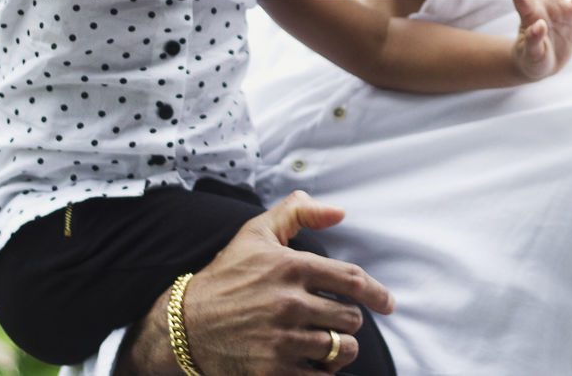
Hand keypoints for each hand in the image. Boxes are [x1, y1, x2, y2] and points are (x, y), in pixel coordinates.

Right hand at [119, 191, 393, 375]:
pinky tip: (314, 361)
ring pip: (340, 349)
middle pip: (350, 318)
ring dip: (341, 348)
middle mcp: (289, 303)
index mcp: (291, 267)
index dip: (378, 294)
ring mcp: (281, 339)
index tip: (387, 304)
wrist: (183, 325)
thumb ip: (299, 212)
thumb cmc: (225, 276)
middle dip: (351, 321)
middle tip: (339, 321)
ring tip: (330, 343)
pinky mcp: (272, 370)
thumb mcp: (256, 232)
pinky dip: (324, 370)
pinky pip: (320, 375)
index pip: (353, 280)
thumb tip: (340, 212)